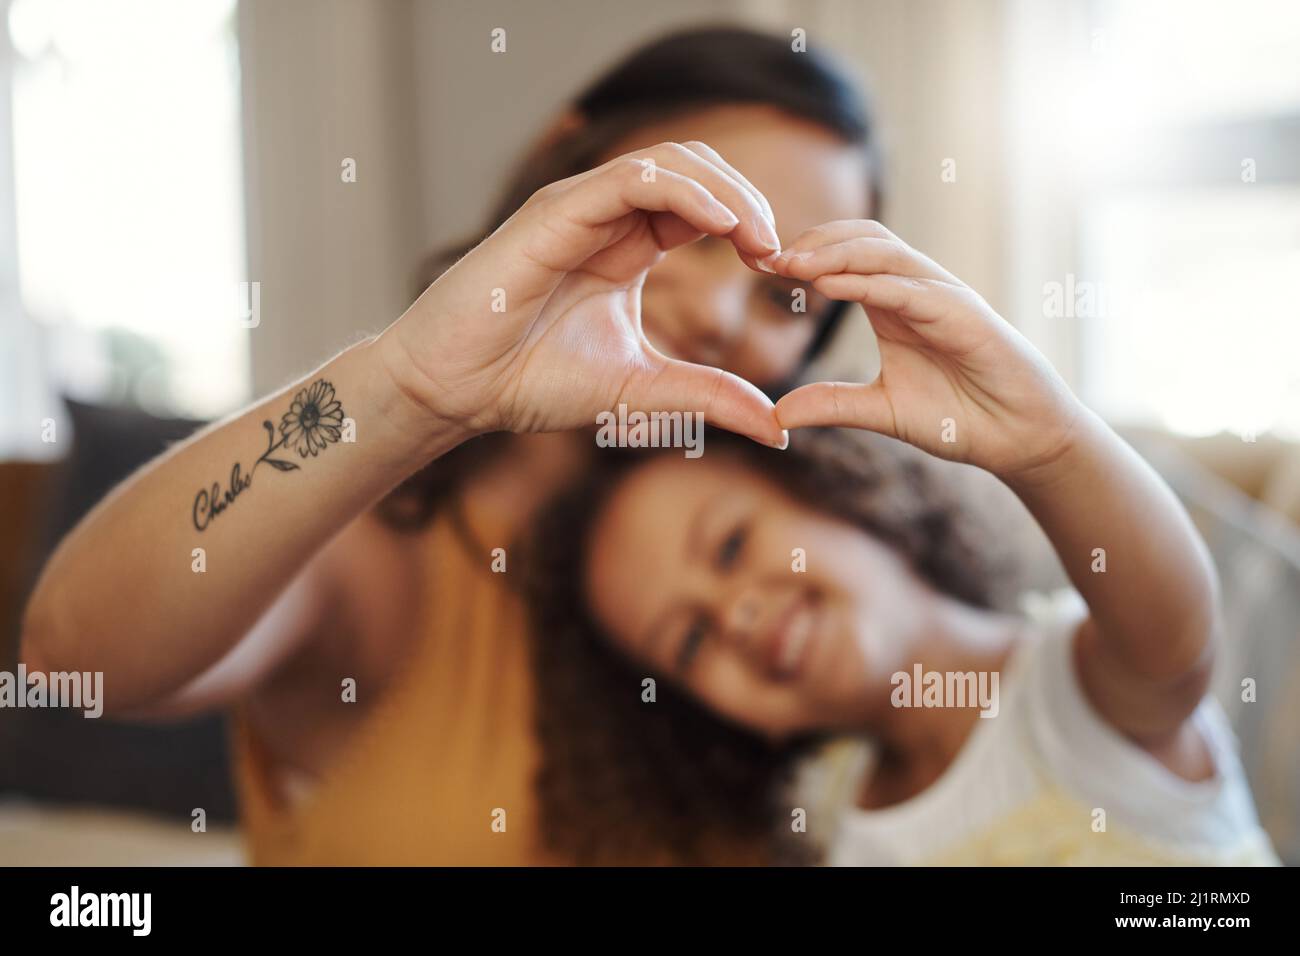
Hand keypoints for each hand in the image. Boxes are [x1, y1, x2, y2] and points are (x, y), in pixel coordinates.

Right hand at [379, 141, 786, 446]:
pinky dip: (683, 193)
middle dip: (748, 201)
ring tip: (760, 238)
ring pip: (669, 163)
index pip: (701, 207)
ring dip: (725, 191)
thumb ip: (708, 397)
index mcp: (625, 247)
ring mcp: (578, 207)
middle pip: (695, 172)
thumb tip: (778, 428)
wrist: (455, 391)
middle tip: (780, 252)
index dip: (748, 226)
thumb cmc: (529, 381)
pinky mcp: (555, 212)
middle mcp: (604, 217)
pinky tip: (722, 226)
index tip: (781, 270)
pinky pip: (632, 180)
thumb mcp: (642, 390)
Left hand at [771, 220, 1082, 478]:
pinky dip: (869, 283)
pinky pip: (910, 289)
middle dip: (812, 242)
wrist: (1018, 439)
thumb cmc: (957, 417)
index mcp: (892, 305)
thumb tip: (777, 415)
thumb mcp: (880, 411)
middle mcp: (915, 291)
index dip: (803, 255)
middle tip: (766, 257)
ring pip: (884, 253)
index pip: (844, 257)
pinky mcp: (963, 315)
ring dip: (834, 254)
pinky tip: (831, 285)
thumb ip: (832, 405)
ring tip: (790, 264)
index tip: (759, 267)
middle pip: (861, 239)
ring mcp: (942, 297)